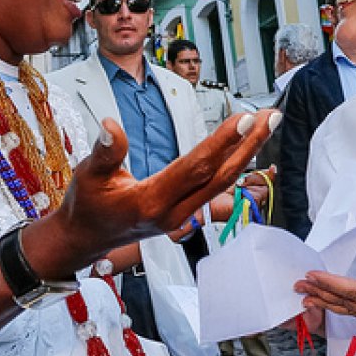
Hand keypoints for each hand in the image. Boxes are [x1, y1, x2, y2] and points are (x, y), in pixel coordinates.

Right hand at [33, 110, 279, 275]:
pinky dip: (233, 164)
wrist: (84, 239)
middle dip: (250, 145)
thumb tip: (111, 126)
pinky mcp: (184, 214)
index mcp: (152, 202)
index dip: (222, 142)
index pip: (196, 167)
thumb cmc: (85, 206)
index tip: (245, 119)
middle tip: (271, 116)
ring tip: (266, 124)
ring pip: (222, 182)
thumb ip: (105, 152)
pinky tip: (246, 147)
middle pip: (220, 176)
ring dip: (247, 153)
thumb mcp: (88, 176)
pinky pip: (215, 187)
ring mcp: (182, 216)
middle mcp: (173, 212)